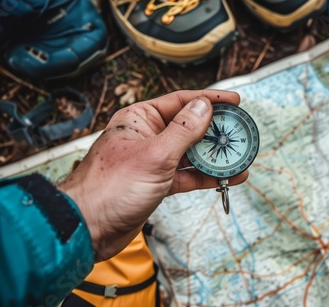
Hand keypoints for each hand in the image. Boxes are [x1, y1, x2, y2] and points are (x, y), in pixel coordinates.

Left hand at [58, 90, 248, 260]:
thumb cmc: (111, 187)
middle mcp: (147, 136)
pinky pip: (186, 175)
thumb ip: (183, 130)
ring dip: (214, 156)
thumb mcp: (155, 154)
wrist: (87, 228)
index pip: (181, 101)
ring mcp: (153, 160)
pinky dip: (205, 177)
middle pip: (189, 127)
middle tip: (240, 132)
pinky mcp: (156, 183)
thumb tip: (204, 105)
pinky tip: (226, 178)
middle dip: (216, 130)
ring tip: (240, 157)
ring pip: (190, 153)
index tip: (234, 100)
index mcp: (140, 119)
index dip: (210, 99)